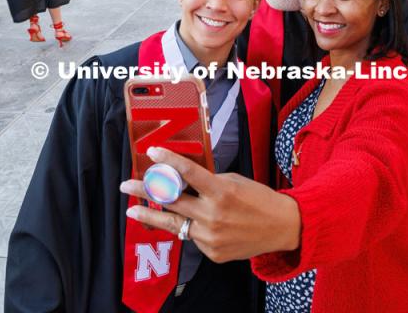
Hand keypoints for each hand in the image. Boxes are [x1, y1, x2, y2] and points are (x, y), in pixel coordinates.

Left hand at [120, 147, 300, 262]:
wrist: (281, 226)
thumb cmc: (259, 199)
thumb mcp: (235, 181)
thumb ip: (209, 182)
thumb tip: (185, 179)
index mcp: (221, 192)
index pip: (188, 173)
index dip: (167, 161)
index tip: (151, 153)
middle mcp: (213, 215)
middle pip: (171, 201)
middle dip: (145, 191)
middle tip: (126, 186)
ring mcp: (211, 237)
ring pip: (174, 224)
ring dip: (152, 216)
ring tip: (133, 211)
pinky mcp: (212, 253)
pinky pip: (193, 237)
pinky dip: (190, 228)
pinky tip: (192, 223)